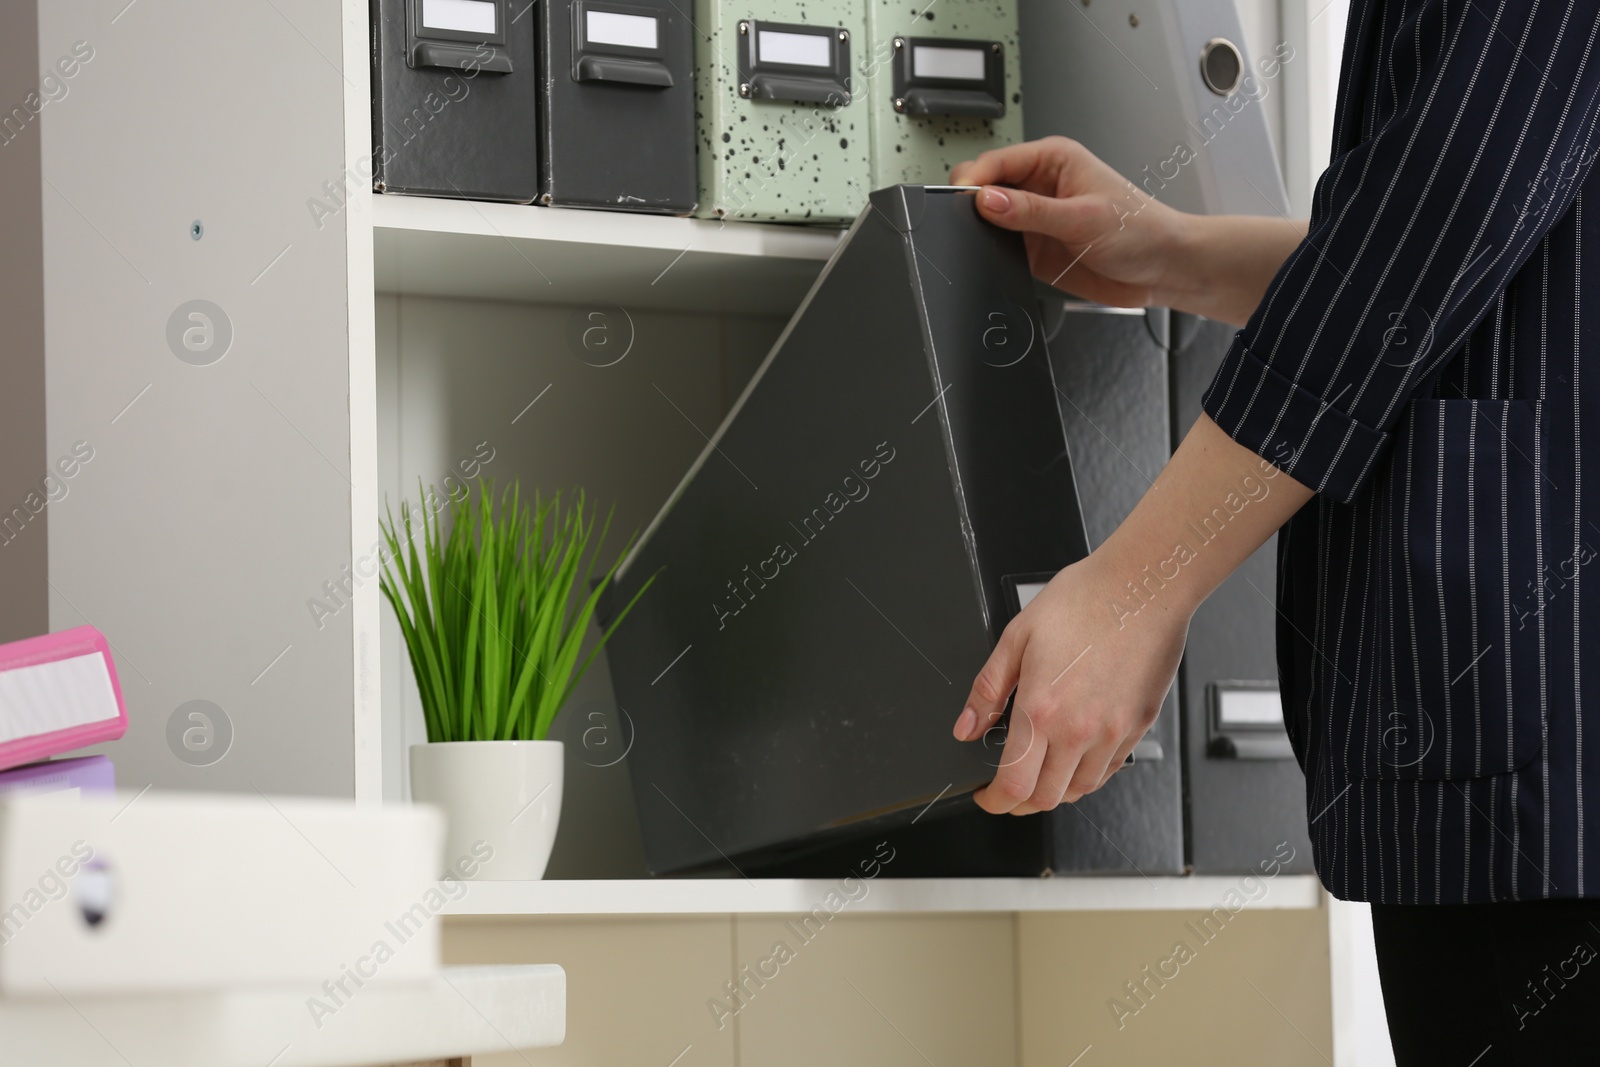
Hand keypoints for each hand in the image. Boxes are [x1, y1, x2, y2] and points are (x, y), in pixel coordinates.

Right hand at [949, 136, 1188, 308]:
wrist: (1162, 268)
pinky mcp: (1033, 247)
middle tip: (974, 224)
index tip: (963, 202)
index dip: (975, 181)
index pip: (997, 161)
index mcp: (1053, 160)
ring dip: (981, 230)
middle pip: (985, 187)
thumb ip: (1031, 211)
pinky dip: (990, 252)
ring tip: (987, 242)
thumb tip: (986, 201)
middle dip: (972, 204)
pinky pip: (998, 246)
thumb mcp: (1084, 217)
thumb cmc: (1141, 230)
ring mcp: (1034, 218)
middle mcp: (1040, 185)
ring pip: (987, 218)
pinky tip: (997, 258)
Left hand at [951, 554, 1190, 813]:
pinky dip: (1087, 775)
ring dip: (1055, 791)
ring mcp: (1113, 732)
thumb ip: (988, 689)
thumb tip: (966, 727)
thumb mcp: (1017, 637)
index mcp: (1042, 709)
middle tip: (1008, 788)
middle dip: (1020, 802)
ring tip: (1041, 773)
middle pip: (1046, 798)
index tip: (988, 796)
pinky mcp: (1139, 725)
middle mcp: (1079, 729)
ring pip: (1080, 790)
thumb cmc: (1084, 600)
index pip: (1014, 784)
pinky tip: (1075, 757)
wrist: (1142, 585)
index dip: (995, 801)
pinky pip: (1109, 770)